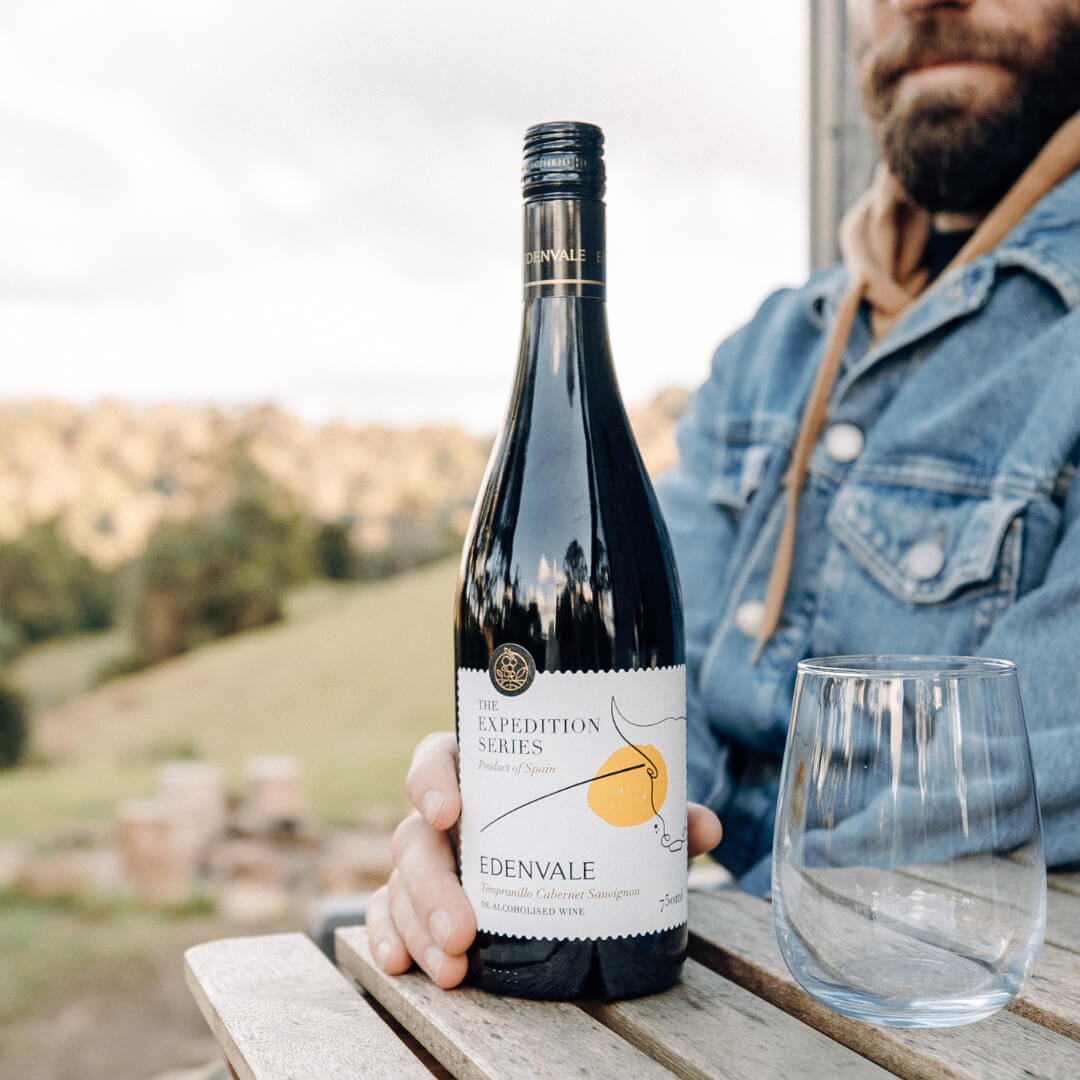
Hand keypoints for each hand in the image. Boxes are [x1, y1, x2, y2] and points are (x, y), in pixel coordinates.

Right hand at [365, 731, 723, 988]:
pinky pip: (388, 916)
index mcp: (480, 771)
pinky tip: (401, 968)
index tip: (450, 809)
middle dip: (432, 885)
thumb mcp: (615, 814)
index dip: (432, 779)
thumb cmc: (579, 819)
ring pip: (400, 884)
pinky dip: (388, 939)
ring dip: (417, 926)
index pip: (438, 758)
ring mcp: (427, 860)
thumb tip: (704, 827)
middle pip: (415, 836)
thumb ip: (654, 816)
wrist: (564, 849)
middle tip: (464, 929)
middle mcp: (444, 816)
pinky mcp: (416, 903)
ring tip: (452, 968)